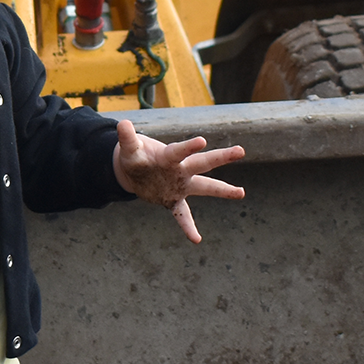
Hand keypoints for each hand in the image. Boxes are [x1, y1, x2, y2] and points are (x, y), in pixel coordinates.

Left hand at [112, 120, 244, 243]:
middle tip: (240, 151)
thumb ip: (127, 138)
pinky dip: (188, 227)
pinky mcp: (173, 200)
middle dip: (221, 157)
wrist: (134, 171)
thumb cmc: (137, 156)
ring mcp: (180, 185)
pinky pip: (182, 215)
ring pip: (204, 186)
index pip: (180, 151)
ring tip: (241, 192)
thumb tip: (123, 124)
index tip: (202, 141)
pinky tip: (196, 240)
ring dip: (222, 190)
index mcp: (169, 156)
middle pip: (202, 163)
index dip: (188, 147)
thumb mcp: (130, 148)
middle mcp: (180, 170)